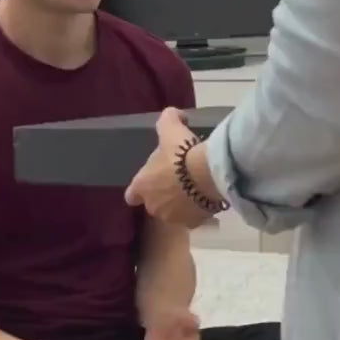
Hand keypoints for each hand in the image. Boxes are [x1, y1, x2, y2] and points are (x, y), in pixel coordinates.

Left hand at [124, 108, 221, 227]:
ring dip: (181, 203)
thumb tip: (177, 115)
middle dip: (164, 194)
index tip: (151, 181)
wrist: (207, 174)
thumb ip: (168, 118)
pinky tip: (206, 197)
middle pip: (155, 203)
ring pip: (174, 212)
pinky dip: (198, 210)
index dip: (140, 189)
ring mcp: (174, 217)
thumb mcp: (170, 127)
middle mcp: (154, 206)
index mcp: (142, 186)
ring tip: (195, 188)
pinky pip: (194, 218)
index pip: (131, 195)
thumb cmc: (181, 152)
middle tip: (179, 179)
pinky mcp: (193, 223)